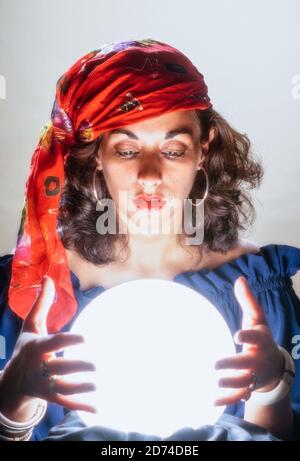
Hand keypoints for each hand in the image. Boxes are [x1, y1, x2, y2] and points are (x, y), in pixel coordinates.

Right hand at [0, 276, 95, 419]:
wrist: (12, 381)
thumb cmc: (26, 349)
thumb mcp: (31, 326)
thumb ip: (41, 304)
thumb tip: (48, 278)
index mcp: (37, 348)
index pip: (54, 344)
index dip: (69, 341)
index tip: (86, 338)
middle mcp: (40, 368)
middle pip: (59, 369)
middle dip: (76, 367)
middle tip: (95, 364)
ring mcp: (45, 385)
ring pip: (63, 389)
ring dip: (81, 388)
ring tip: (98, 384)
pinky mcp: (51, 398)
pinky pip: (65, 404)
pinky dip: (80, 407)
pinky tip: (97, 407)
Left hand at [214, 276, 283, 405]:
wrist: (272, 365)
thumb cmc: (260, 338)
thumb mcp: (257, 318)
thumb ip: (248, 301)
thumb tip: (240, 279)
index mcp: (260, 340)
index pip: (256, 337)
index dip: (248, 336)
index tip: (238, 334)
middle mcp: (258, 358)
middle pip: (247, 363)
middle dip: (233, 364)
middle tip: (216, 364)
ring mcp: (253, 375)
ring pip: (243, 381)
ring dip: (230, 383)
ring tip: (216, 382)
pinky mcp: (247, 386)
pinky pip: (238, 395)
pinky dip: (227, 399)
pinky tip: (212, 400)